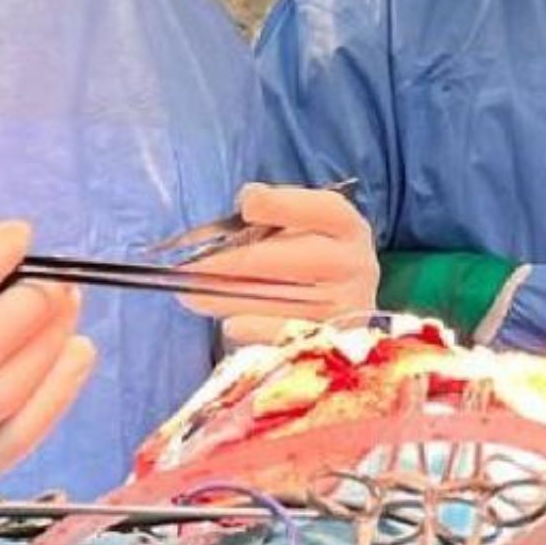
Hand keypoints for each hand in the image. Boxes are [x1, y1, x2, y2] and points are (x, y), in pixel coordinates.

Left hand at [181, 183, 378, 348]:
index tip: (245, 206)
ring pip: (276, 300)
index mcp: (348, 228)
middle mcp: (355, 265)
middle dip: (232, 262)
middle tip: (190, 267)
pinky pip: (280, 336)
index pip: (321, 209)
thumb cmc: (311, 264)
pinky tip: (229, 323)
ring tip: (192, 296)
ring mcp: (344, 308)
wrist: (341, 315)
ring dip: (226, 298)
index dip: (281, 205)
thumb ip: (277, 214)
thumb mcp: (303, 231)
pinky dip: (250, 328)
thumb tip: (248, 201)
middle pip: (288, 258)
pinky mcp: (328, 343)